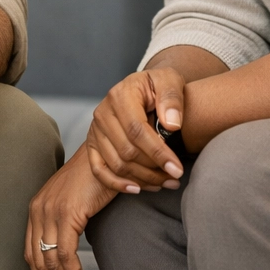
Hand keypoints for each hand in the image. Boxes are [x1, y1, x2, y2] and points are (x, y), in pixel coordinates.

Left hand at [26, 144, 114, 269]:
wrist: (101, 152)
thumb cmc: (90, 178)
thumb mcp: (69, 203)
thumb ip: (62, 224)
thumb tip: (65, 257)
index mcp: (36, 209)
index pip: (31, 255)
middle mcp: (38, 210)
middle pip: (39, 263)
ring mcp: (51, 211)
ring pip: (52, 262)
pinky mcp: (67, 213)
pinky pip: (66, 254)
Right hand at [86, 69, 185, 193]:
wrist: (142, 89)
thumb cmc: (157, 86)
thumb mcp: (169, 80)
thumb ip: (172, 98)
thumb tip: (171, 124)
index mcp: (120, 95)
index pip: (137, 130)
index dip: (158, 153)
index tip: (177, 169)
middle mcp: (103, 112)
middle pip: (127, 151)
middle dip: (154, 170)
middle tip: (176, 178)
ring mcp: (96, 129)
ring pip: (117, 164)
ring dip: (142, 179)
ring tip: (165, 183)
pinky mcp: (92, 144)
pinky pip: (99, 170)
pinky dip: (117, 184)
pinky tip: (137, 189)